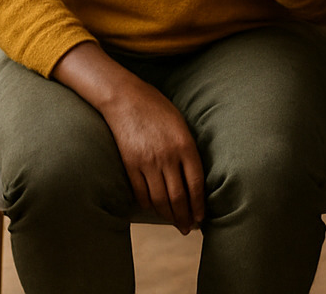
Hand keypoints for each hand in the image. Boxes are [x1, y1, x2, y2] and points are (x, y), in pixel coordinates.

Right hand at [101, 76, 206, 234]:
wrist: (125, 97)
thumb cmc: (157, 107)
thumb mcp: (181, 124)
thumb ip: (188, 150)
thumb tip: (194, 178)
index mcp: (185, 145)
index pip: (195, 184)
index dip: (198, 205)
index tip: (200, 218)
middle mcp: (167, 156)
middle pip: (178, 197)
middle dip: (184, 217)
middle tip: (187, 228)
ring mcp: (147, 162)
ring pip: (159, 199)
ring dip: (167, 215)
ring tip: (173, 222)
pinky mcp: (130, 164)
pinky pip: (140, 193)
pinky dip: (148, 205)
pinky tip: (153, 208)